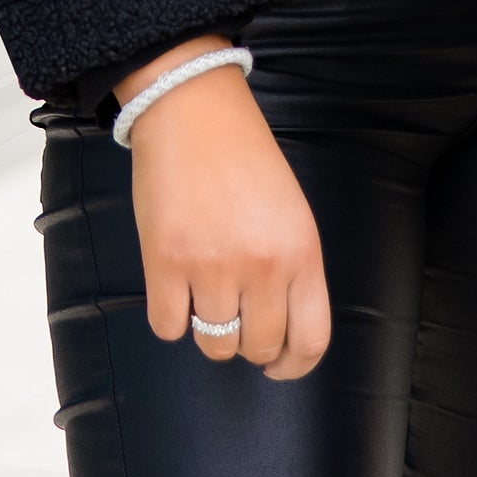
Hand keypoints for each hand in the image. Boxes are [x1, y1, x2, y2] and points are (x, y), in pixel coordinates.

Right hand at [117, 36, 330, 380]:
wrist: (194, 111)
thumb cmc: (245, 159)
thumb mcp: (291, 211)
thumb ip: (292, 268)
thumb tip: (278, 329)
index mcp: (302, 250)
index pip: (311, 340)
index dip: (293, 365)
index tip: (277, 365)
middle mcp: (263, 266)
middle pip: (257, 347)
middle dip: (247, 341)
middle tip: (235, 313)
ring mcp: (213, 267)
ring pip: (213, 345)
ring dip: (207, 326)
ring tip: (205, 287)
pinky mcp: (165, 264)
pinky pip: (168, 328)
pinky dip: (170, 314)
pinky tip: (175, 281)